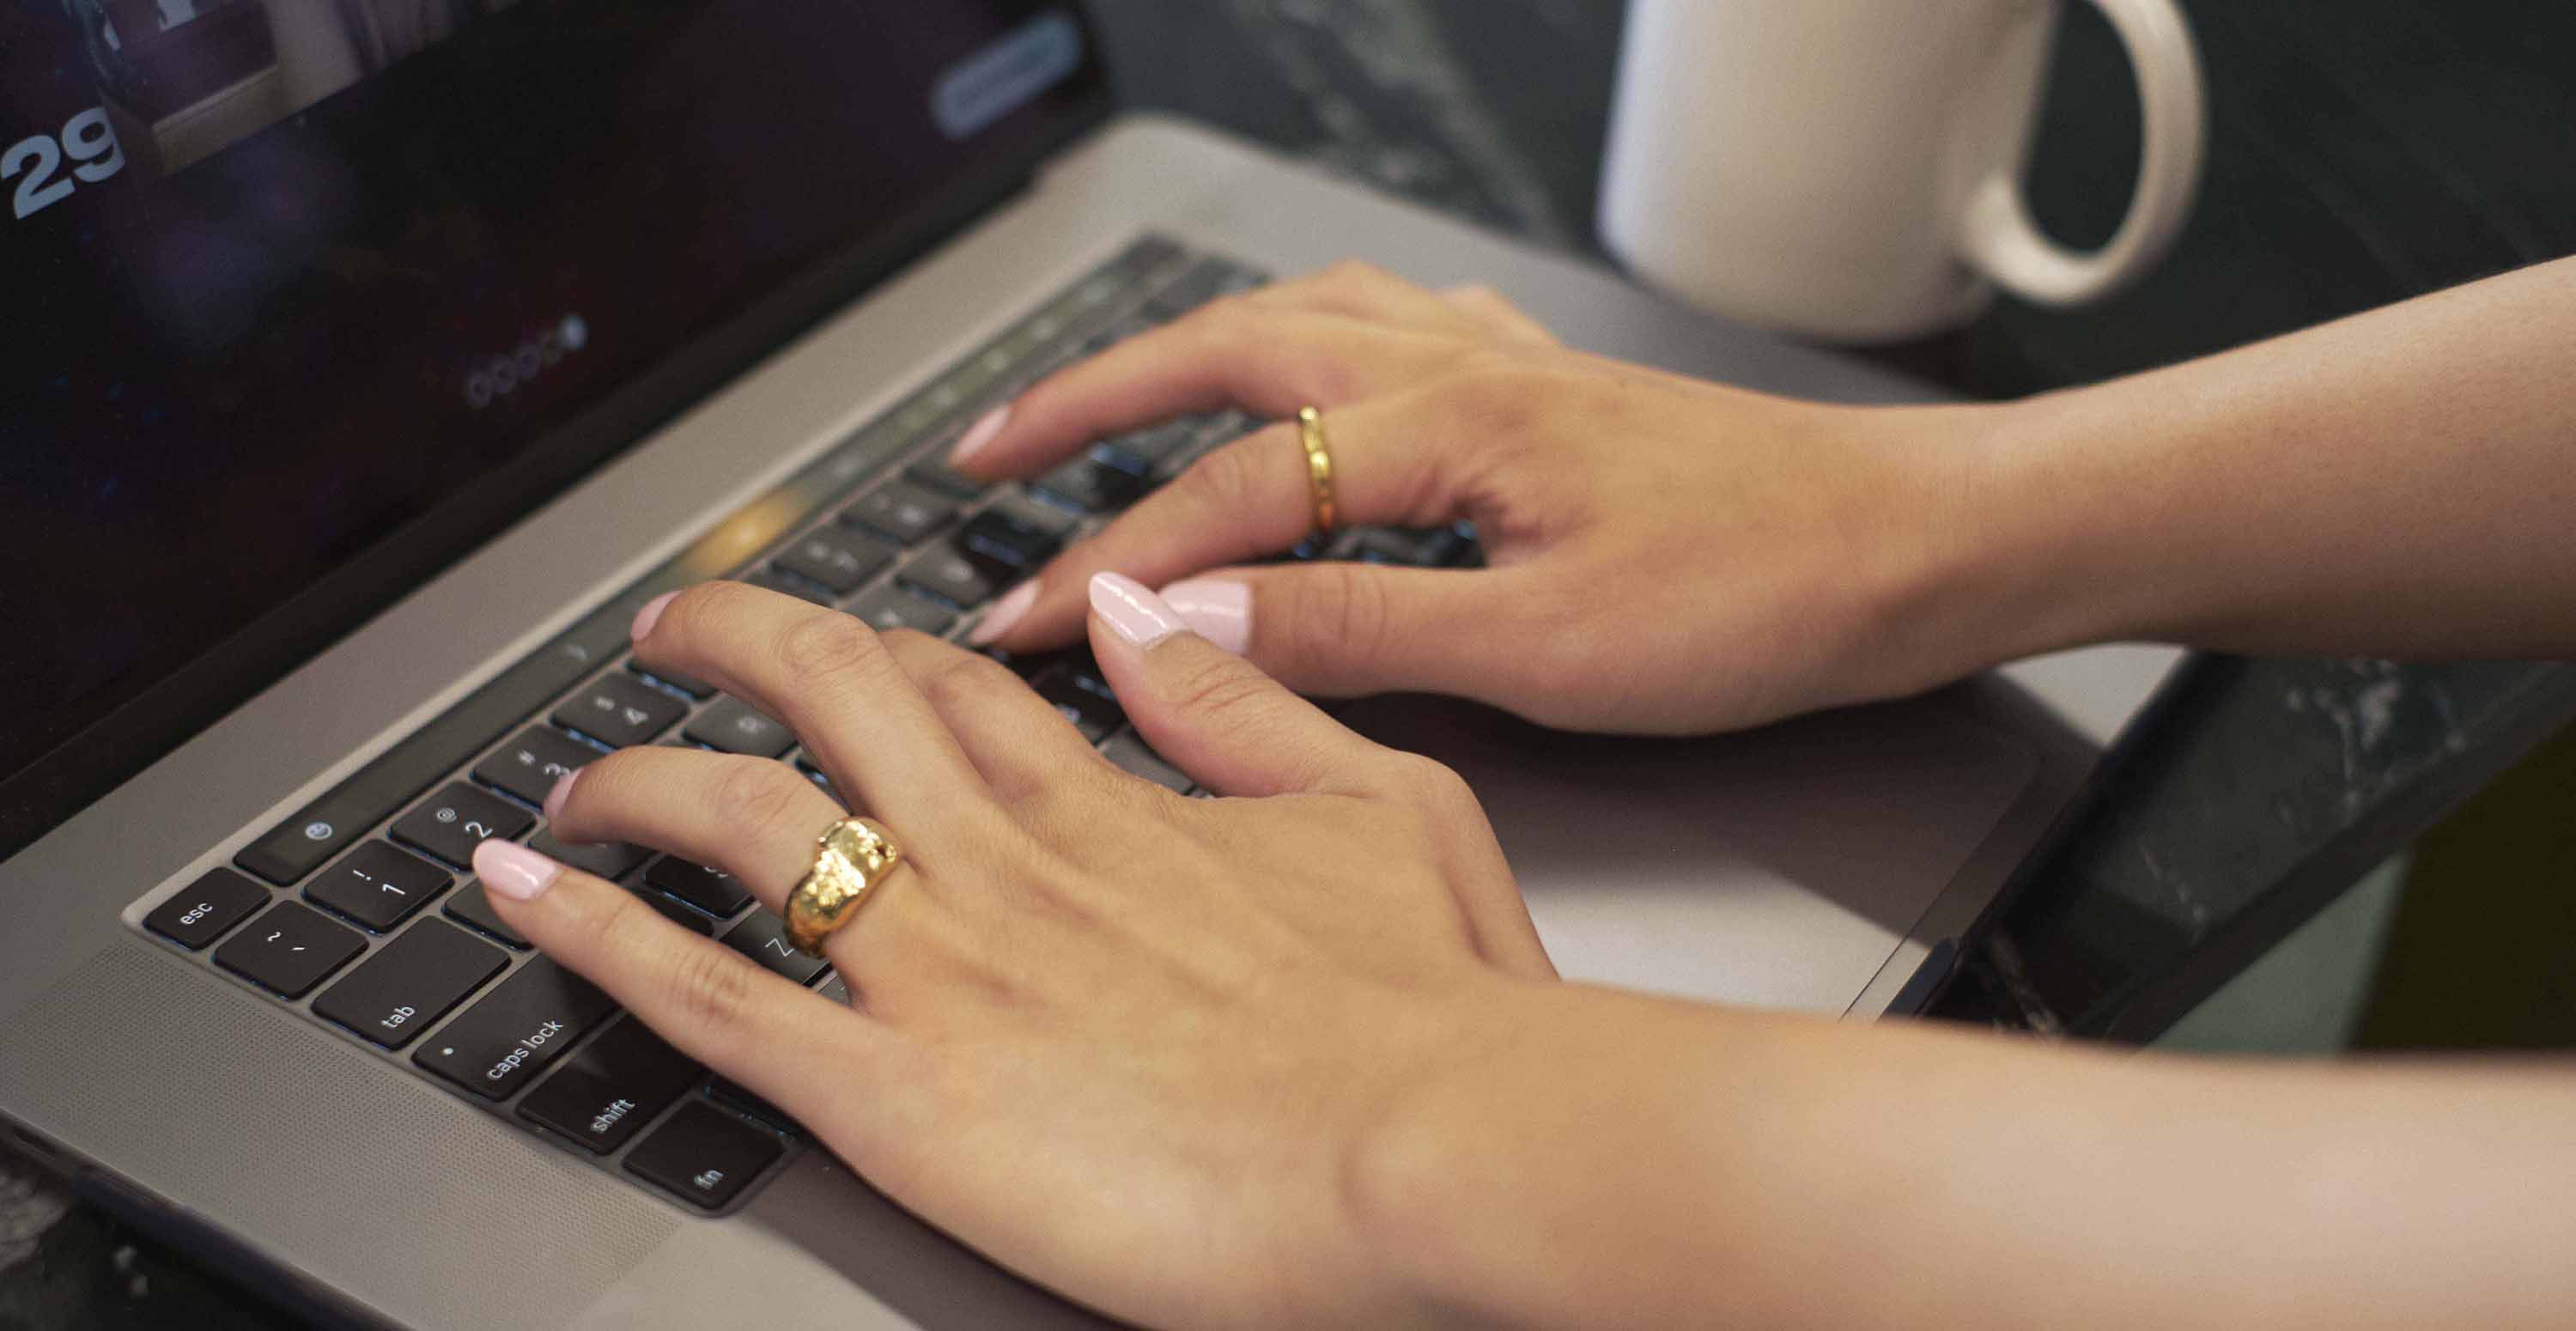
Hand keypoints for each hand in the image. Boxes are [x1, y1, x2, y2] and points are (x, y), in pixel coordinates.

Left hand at [474, 576, 1552, 1327]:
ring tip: (570, 778)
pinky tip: (520, 894)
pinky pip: (705, 996)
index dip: (877, 650)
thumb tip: (1142, 621)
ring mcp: (938, 965)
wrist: (1441, 1147)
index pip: (955, 687)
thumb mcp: (1385, 804)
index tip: (837, 643)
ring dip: (632, 779)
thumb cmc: (1439, 1010)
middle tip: (673, 631)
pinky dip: (593, 933)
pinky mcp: (895, 1090)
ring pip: (736, 820)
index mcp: (1113, 802)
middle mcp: (1002, 856)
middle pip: (825, 699)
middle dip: (730, 644)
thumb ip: (1242, 710)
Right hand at [956, 262, 2019, 734]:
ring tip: (1099, 402)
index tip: (1015, 626)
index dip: (1108, 567)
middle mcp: (1459, 367)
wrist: (1918, 547)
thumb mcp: (1547, 648)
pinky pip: (1384, 326)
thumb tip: (1186, 626)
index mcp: (1446, 424)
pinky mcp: (1544, 388)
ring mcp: (1503, 365)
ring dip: (1182, 356)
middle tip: (983, 451)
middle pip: (1225, 354)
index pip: (1225, 497)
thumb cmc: (1765, 598)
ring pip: (1298, 321)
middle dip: (1088, 402)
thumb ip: (1355, 628)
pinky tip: (1297, 376)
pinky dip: (1299, 343)